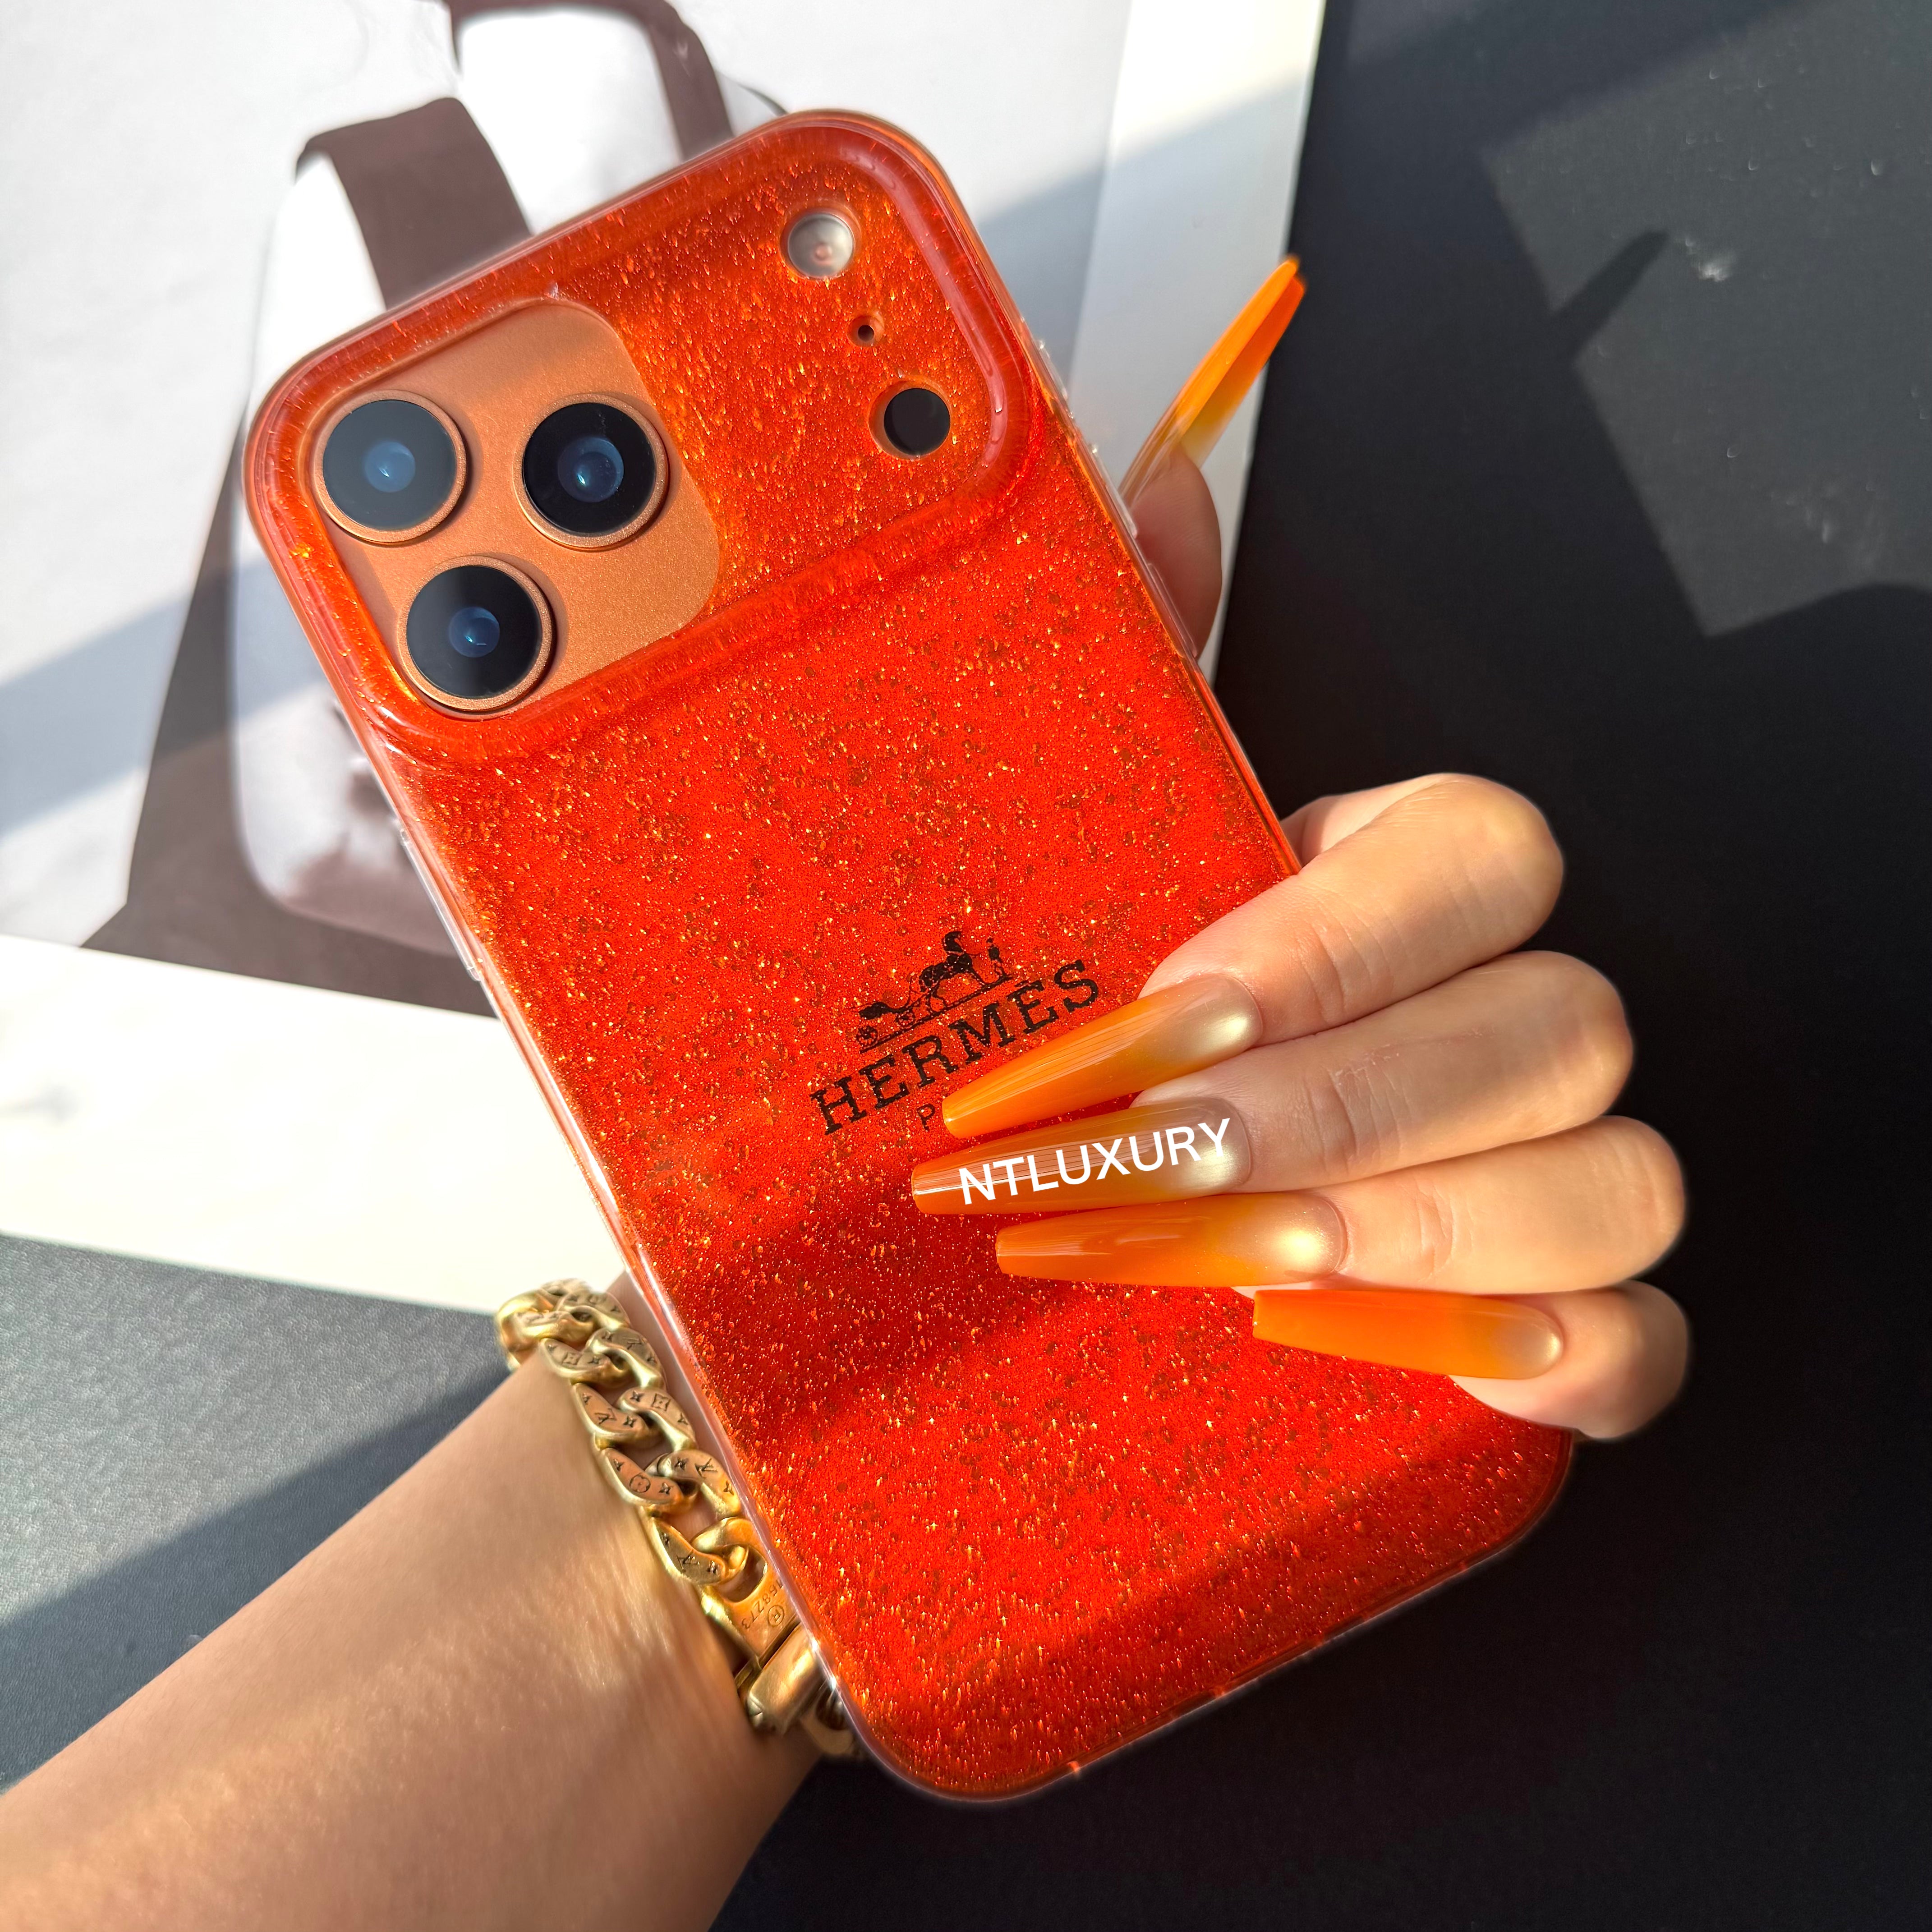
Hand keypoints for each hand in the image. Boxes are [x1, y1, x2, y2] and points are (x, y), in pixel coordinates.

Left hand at [916, 460, 1688, 1438]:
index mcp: (1400, 889)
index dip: (1339, 936)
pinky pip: (1639, 1346)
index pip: (1474, 854)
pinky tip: (1432, 1355)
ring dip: (1434, 1227)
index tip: (1172, 1011)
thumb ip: (1132, 657)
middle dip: (1352, 1103)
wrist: (1034, 1230)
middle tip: (1167, 1159)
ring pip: (1615, 1178)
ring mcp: (1548, 1173)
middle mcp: (1500, 1015)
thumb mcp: (1081, 843)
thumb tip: (1151, 471)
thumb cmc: (1069, 1033)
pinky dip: (1561, 1357)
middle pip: (1551, 1024)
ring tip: (1244, 1269)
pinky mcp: (1555, 1335)